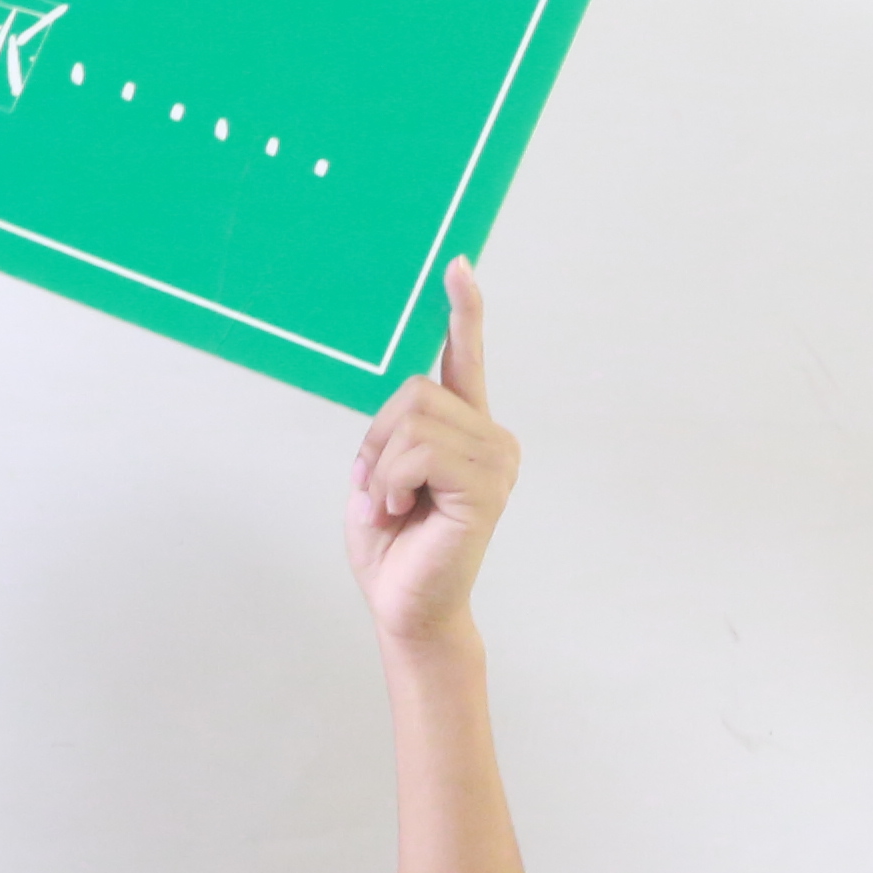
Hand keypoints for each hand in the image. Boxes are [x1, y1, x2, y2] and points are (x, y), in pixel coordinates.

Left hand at [342, 263, 512, 653]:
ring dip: (382, 467)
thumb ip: (398, 431)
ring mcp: (496, 460)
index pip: (465, 358)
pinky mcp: (487, 486)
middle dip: (377, 441)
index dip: (463, 310)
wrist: (404, 607)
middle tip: (380, 492)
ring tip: (393, 507)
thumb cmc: (393, 547)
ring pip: (412, 420)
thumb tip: (406, 399)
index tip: (458, 265)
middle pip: (413, 391)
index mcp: (466, 430)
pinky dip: (391, 482)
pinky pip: (417, 453)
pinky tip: (402, 512)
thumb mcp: (381, 473)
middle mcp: (491, 437)